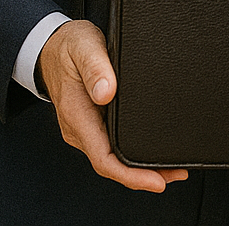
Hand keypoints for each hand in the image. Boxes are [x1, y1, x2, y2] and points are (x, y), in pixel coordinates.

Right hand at [38, 19, 188, 191]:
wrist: (50, 47)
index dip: (131, 175)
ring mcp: (84, 128)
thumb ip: (96, 68)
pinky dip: (131, 155)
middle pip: (112, 165)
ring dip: (139, 168)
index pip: (104, 159)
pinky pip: (111, 147)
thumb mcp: (84, 47)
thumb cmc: (68, 45)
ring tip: (170, 169)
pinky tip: (148, 153)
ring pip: (112, 159)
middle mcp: (79, 128)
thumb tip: (106, 92)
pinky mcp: (91, 124)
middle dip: (143, 176)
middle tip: (177, 173)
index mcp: (77, 115)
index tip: (157, 182)